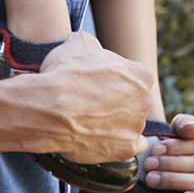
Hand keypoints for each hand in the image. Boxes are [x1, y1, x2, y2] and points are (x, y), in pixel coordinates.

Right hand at [30, 33, 153, 164]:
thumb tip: (89, 45)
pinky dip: (119, 144)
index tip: (99, 86)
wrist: (48, 108)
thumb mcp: (76, 45)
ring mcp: (136, 126)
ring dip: (116, 123)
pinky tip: (102, 138)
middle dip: (118, 103)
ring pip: (131, 124)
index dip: (114, 81)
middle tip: (94, 105)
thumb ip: (91, 44)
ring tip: (90, 122)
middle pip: (135, 102)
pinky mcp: (126, 149)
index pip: (133, 78)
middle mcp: (145, 101)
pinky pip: (131, 146)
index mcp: (141, 76)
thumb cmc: (63, 75)